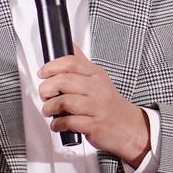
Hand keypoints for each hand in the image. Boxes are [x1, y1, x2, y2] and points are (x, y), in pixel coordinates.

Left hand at [38, 46, 148, 166]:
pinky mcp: (93, 125)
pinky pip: (68, 122)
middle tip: (44, 94)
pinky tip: (58, 124)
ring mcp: (96, 107)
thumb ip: (82, 64)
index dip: (52, 66)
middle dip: (47, 88)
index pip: (71, 63)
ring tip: (49, 110)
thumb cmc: (110, 104)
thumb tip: (70, 45)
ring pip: (63, 102)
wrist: (129, 127)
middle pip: (63, 81)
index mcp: (96, 75)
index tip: (42, 73)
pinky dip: (57, 124)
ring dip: (50, 107)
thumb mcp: (99, 79)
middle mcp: (96, 89)